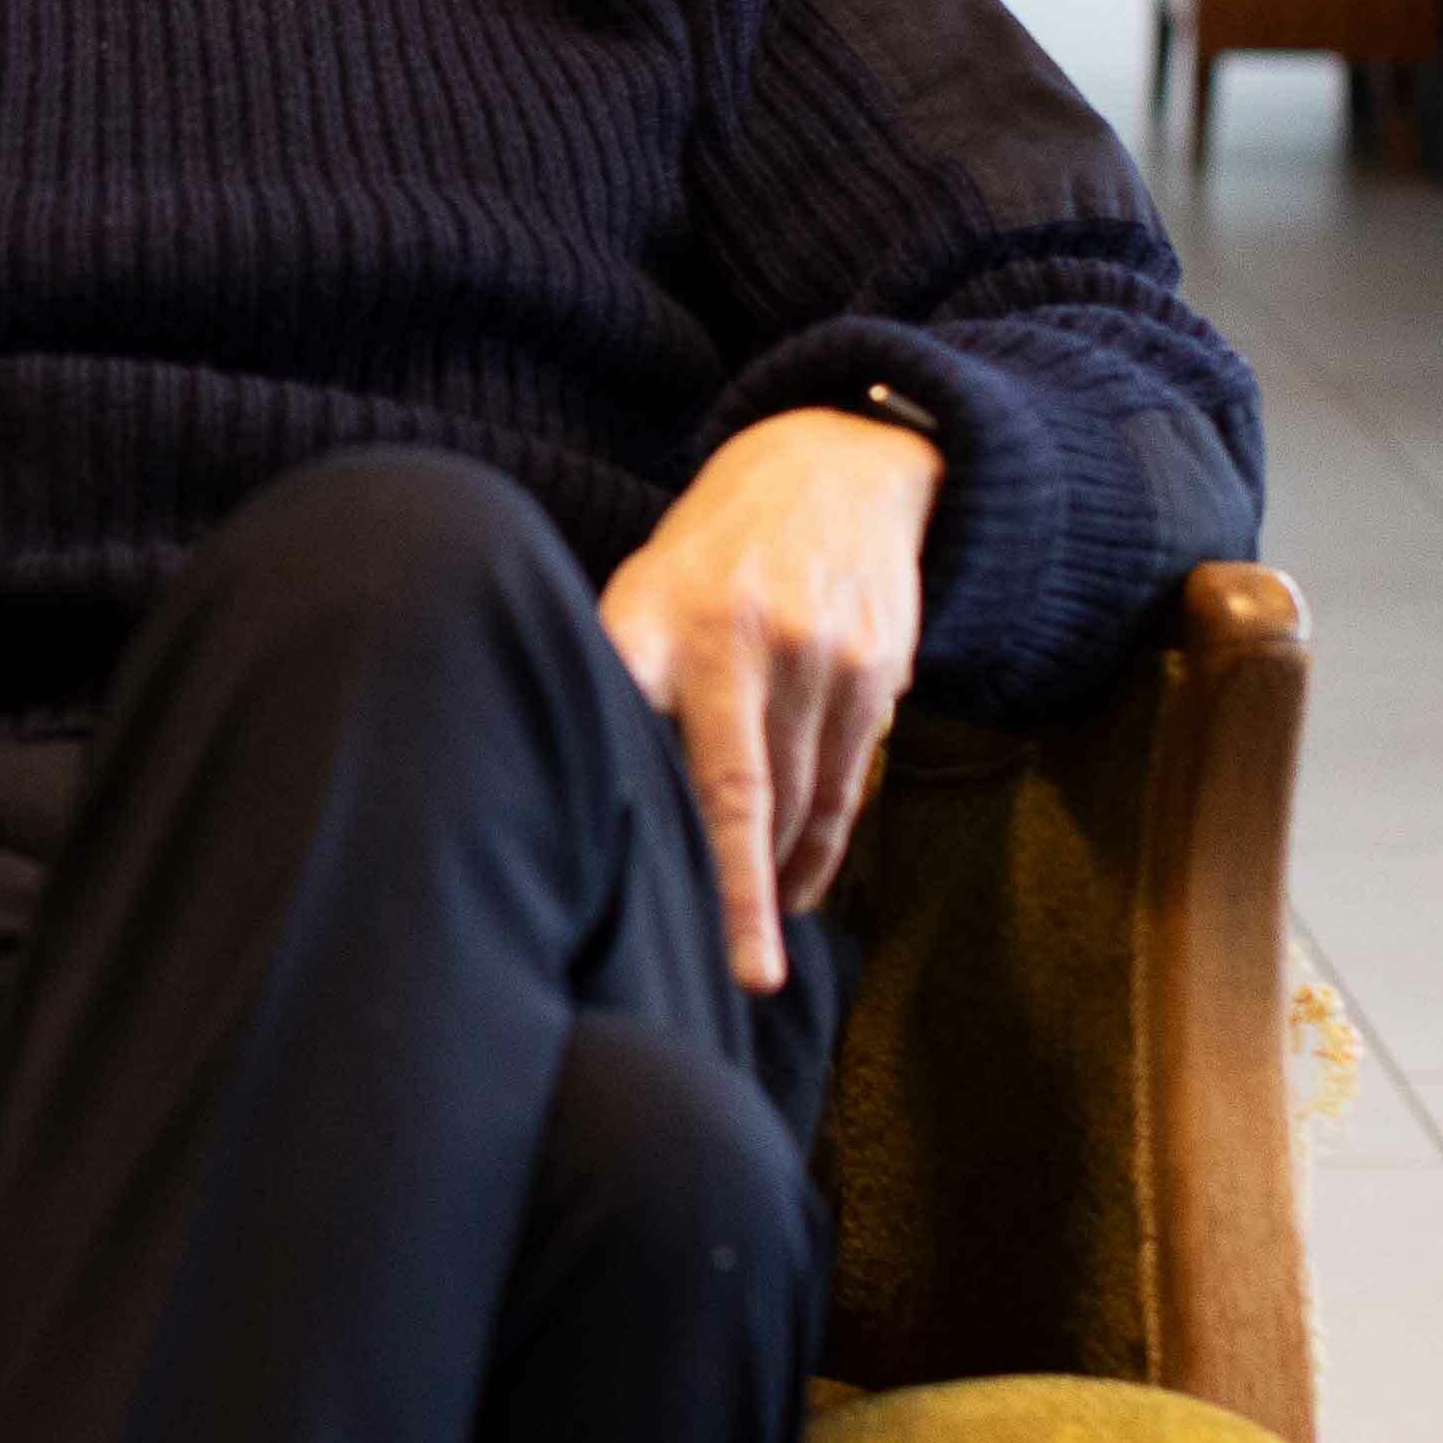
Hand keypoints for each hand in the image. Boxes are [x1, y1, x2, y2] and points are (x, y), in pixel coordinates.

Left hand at [598, 409, 943, 994]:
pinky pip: (847, 785)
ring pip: (799, 802)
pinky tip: (799, 892)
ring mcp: (815, 654)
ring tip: (755, 947)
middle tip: (741, 977)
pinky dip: (824, 849)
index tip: (630, 893)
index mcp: (654, 620)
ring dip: (778, 882)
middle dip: (737, 894)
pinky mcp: (875, 670)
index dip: (634, 813)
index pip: (630, 729)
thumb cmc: (713, 556)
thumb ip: (621, 680)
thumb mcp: (645, 588)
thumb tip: (567, 800)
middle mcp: (738, 637)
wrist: (838, 465)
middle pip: (736, 794)